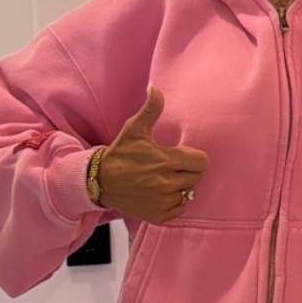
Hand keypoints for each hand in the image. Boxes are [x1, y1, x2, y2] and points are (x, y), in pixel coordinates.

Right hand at [97, 85, 210, 224]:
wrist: (100, 181)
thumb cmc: (120, 154)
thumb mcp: (134, 128)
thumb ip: (151, 108)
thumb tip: (155, 87)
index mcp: (166, 160)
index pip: (202, 162)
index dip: (194, 158)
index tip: (181, 156)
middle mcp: (166, 183)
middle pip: (196, 178)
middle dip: (186, 171)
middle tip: (170, 167)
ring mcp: (162, 201)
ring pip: (187, 194)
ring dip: (179, 187)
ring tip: (163, 180)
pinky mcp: (158, 215)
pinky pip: (179, 209)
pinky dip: (173, 203)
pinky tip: (160, 194)